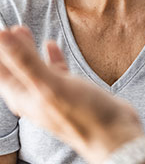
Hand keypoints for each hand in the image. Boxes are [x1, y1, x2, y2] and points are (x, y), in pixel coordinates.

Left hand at [0, 26, 142, 163]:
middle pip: (14, 70)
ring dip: (26, 51)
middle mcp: (34, 98)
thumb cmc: (82, 114)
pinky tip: (52, 46)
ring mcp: (53, 97)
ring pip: (33, 69)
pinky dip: (50, 58)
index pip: (1, 71)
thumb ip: (25, 61)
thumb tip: (1, 37)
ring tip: (23, 30)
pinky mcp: (71, 94)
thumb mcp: (50, 85)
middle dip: (8, 49)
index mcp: (23, 97)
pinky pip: (54, 72)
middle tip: (9, 28)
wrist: (113, 135)